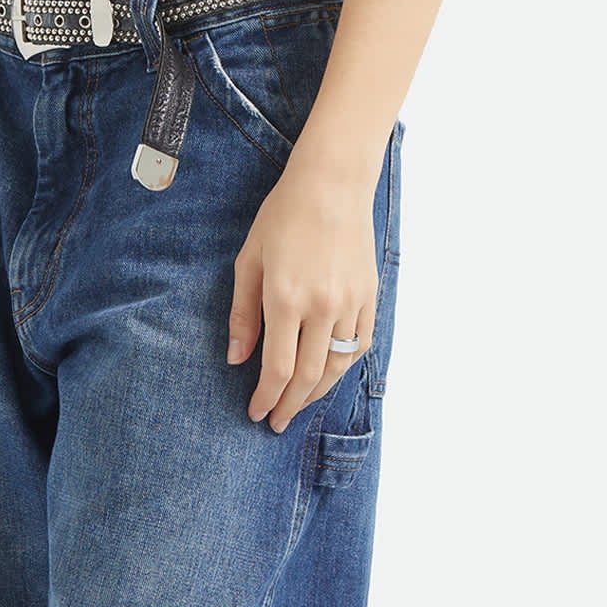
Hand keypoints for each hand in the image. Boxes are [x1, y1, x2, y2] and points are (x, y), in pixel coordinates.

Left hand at [227, 161, 375, 432]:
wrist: (332, 184)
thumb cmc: (283, 216)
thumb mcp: (250, 260)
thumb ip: (243, 313)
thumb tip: (237, 359)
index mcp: (286, 298)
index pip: (278, 368)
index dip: (266, 398)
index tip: (256, 413)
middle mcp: (322, 307)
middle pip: (308, 377)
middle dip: (290, 405)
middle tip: (276, 422)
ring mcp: (350, 303)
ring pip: (337, 366)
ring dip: (317, 393)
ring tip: (299, 404)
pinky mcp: (370, 296)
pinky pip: (360, 344)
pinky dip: (344, 366)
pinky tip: (329, 373)